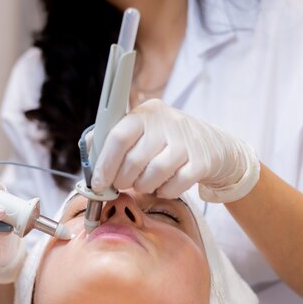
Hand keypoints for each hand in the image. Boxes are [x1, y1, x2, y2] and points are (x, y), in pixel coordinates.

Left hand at [91, 99, 259, 202]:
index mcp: (146, 112)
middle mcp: (167, 123)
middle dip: (123, 180)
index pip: (119, 136)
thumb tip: (88, 150)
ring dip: (143, 186)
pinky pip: (175, 185)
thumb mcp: (142, 130)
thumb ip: (112, 138)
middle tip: (122, 183)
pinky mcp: (202, 161)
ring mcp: (186, 142)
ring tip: (144, 183)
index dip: (105, 163)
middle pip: (134, 160)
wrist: (214, 145)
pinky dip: (165, 191)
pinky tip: (163, 185)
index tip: (99, 182)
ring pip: (154, 174)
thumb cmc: (167, 140)